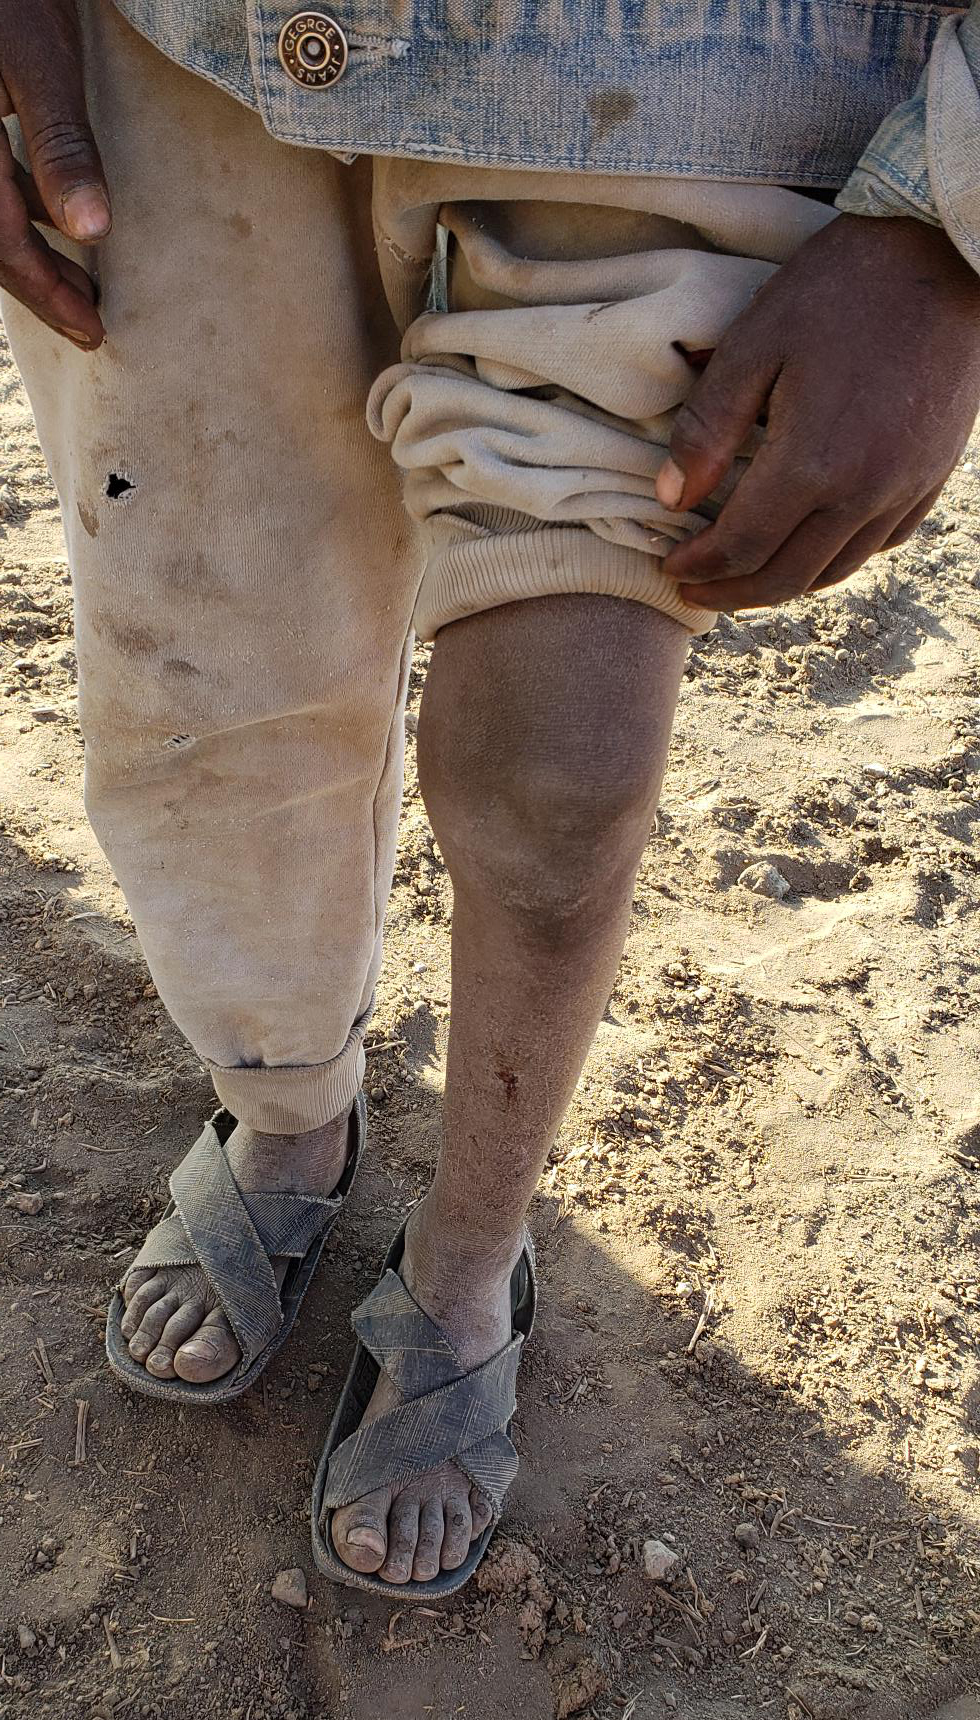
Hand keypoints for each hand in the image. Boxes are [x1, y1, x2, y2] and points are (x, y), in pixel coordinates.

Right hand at [0, 0, 109, 348]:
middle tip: (89, 327)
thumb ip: (62, 146)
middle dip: (40, 287)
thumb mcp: (42, 64)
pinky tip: (57, 223)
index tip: (90, 329)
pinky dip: (22, 210)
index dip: (46, 291)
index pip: (0, 240)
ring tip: (83, 288)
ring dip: (34, 253)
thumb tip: (92, 231)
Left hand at [656, 214, 979, 610]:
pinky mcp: (932, 475)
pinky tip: (811, 544)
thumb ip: (708, 428)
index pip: (742, 548)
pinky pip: (880, 543)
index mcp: (814, 464)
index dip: (700, 567)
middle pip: (786, 577)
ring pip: (835, 570)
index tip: (672, 567)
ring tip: (743, 576)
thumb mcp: (755, 343)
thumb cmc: (842, 288)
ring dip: (782, 583)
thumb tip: (671, 497)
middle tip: (696, 591)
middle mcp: (864, 492)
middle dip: (733, 593)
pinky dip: (836, 558)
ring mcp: (905, 489)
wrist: (943, 252)